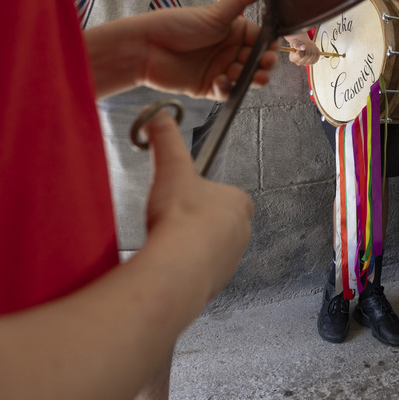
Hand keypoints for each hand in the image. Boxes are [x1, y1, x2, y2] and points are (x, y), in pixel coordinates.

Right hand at [138, 108, 254, 301]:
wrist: (176, 268)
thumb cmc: (180, 219)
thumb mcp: (171, 167)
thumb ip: (165, 139)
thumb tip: (157, 116)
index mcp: (239, 203)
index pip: (230, 195)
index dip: (207, 195)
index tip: (188, 197)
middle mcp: (241, 233)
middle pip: (220, 223)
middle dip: (199, 223)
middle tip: (174, 220)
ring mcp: (230, 260)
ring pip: (211, 249)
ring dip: (192, 247)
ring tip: (168, 242)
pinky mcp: (215, 283)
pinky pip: (200, 273)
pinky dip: (186, 269)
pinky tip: (168, 263)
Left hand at [139, 0, 277, 99]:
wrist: (146, 49)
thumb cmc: (176, 26)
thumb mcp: (214, 14)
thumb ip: (240, 0)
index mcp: (233, 30)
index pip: (261, 40)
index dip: (269, 46)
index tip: (271, 51)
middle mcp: (229, 50)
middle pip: (257, 61)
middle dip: (263, 65)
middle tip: (263, 65)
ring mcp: (219, 68)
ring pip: (245, 78)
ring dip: (249, 78)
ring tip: (250, 78)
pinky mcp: (208, 86)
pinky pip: (227, 92)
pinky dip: (228, 88)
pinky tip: (220, 81)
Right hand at [284, 33, 320, 65]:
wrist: (302, 44)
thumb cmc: (297, 43)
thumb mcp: (294, 42)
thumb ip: (297, 45)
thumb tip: (303, 48)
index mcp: (293, 58)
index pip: (299, 55)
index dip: (302, 49)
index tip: (302, 45)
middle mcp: (299, 63)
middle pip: (307, 55)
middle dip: (308, 47)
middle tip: (306, 43)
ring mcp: (306, 63)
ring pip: (313, 55)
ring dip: (312, 48)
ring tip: (309, 45)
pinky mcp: (313, 62)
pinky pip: (317, 55)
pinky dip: (316, 50)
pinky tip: (312, 48)